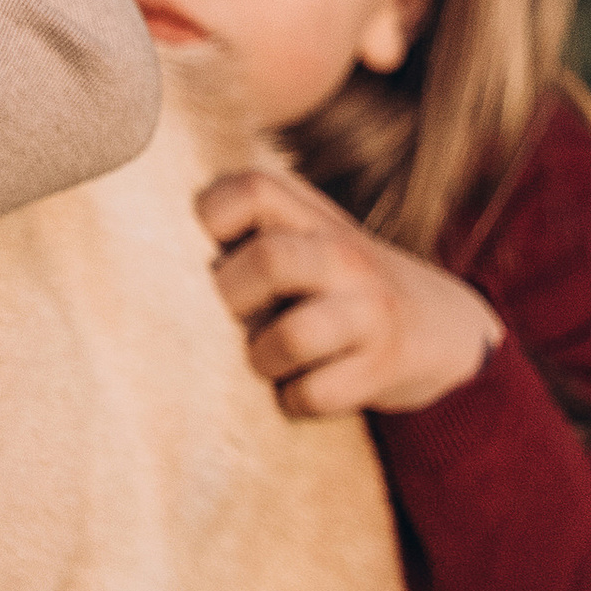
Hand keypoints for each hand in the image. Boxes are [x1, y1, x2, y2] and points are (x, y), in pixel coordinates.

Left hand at [198, 168, 500, 418]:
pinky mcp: (383, 368)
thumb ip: (249, 230)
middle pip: (269, 261)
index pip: (251, 189)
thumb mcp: (306, 237)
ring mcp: (369, 310)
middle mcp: (344, 254)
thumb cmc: (336, 283)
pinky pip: (315, 394)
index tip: (212, 248)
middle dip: (233, 297)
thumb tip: (146, 251)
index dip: (213, 216)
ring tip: (266, 359)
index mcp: (312, 216)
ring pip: (291, 336)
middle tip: (236, 315)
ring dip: (263, 358)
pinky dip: (294, 401)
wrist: (444, 326)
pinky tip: (299, 389)